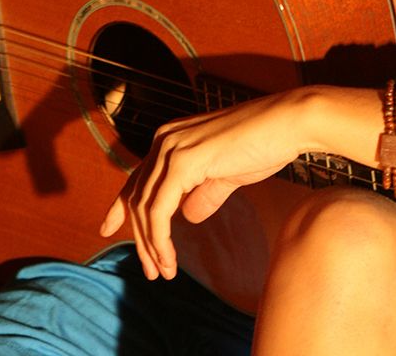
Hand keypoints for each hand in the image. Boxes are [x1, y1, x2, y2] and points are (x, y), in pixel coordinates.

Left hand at [99, 90, 311, 279]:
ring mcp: (171, 148)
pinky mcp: (183, 162)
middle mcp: (164, 140)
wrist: (286, 124)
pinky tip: (169, 259)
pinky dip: (160, 239)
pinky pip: (159, 210)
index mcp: (171, 138)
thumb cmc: (264, 144)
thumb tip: (188, 216)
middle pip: (137, 196)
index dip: (121, 207)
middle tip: (152, 271)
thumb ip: (204, 192)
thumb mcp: (227, 173)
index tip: (108, 230)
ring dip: (150, 245)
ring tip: (163, 272)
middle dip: (140, 238)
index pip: (137, 178)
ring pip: (144, 206)